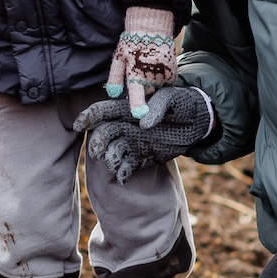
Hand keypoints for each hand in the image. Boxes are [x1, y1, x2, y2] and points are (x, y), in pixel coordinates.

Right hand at [73, 84, 212, 182]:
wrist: (198, 122)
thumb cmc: (183, 103)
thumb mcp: (173, 99)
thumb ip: (157, 107)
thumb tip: (143, 124)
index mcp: (128, 109)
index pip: (102, 111)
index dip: (88, 117)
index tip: (78, 126)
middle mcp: (125, 127)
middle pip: (103, 134)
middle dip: (97, 144)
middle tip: (99, 154)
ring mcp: (132, 143)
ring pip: (112, 153)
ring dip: (109, 160)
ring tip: (114, 166)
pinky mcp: (141, 158)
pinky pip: (126, 168)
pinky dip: (121, 174)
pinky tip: (123, 178)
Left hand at [104, 6, 176, 117]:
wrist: (152, 27)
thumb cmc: (131, 42)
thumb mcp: (118, 58)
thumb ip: (115, 77)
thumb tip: (112, 94)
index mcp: (136, 74)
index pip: (137, 94)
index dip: (138, 106)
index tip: (140, 116)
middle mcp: (151, 76)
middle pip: (146, 95)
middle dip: (141, 90)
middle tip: (137, 75)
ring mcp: (164, 75)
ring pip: (157, 90)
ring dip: (152, 85)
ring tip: (147, 69)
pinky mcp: (173, 73)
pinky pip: (166, 84)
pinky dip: (161, 80)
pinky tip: (156, 69)